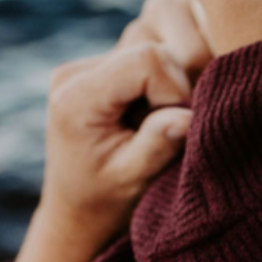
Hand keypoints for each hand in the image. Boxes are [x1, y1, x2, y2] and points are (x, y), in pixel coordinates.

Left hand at [7, 0, 214, 261]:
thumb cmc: (105, 200)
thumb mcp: (133, 179)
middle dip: (173, 89)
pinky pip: (147, 59)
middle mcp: (73, 73)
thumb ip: (158, 143)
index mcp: (75, 97)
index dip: (173, 89)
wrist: (76, 210)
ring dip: (167, 88)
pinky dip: (159, 87)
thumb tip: (189, 115)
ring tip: (151, 126)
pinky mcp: (99, 67)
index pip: (146, 60)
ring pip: (153, 52)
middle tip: (164, 130)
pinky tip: (147, 116)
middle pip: (152, 51)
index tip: (172, 127)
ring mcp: (84, 66)